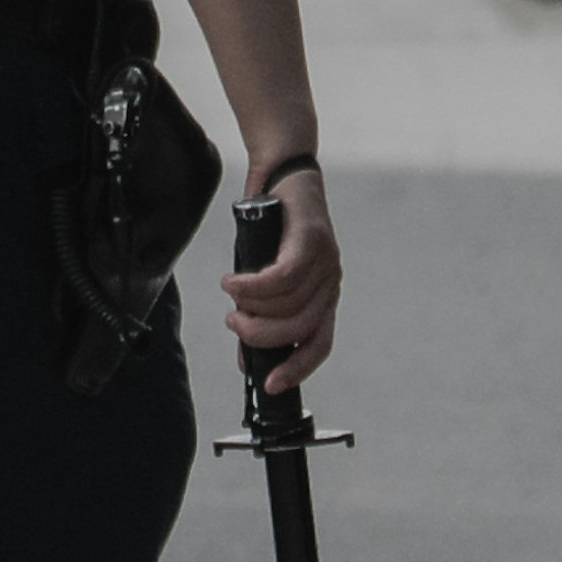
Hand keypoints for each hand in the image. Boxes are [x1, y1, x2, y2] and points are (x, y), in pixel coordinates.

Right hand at [223, 159, 339, 391]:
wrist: (280, 175)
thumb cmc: (270, 232)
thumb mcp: (264, 280)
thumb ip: (261, 316)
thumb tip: (248, 361)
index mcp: (323, 299)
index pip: (319, 345)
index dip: (297, 369)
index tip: (271, 385)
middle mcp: (330, 284)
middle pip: (298, 328)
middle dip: (260, 334)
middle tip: (235, 323)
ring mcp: (325, 263)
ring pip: (286, 304)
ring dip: (250, 307)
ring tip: (231, 296)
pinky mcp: (312, 240)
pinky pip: (281, 278)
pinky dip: (251, 286)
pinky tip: (233, 281)